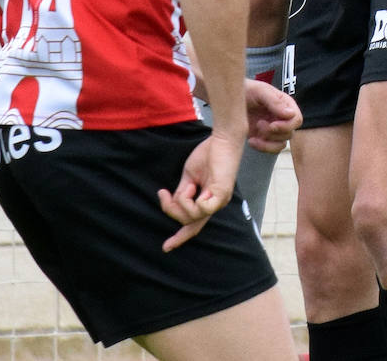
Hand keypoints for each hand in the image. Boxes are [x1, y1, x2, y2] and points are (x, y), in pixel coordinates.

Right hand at [157, 129, 242, 250]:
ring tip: (189, 183)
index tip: (166, 248)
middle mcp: (214, 204)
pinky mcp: (222, 193)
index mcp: (207, 201)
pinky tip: (195, 187)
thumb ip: (182, 193)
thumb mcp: (188, 177)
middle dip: (172, 210)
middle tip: (164, 193)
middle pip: (188, 222)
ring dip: (183, 200)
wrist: (222, 139)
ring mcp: (219, 200)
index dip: (180, 237)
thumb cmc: (208, 154)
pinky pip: (204, 209)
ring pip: (193, 216)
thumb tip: (173, 205)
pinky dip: (194, 201)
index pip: (193, 225)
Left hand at [245, 78, 301, 151]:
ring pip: (281, 144)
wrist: (230, 99)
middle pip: (290, 133)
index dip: (287, 125)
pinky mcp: (263, 138)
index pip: (297, 119)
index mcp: (284, 104)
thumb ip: (274, 101)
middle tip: (259, 124)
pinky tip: (251, 140)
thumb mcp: (260, 91)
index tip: (272, 124)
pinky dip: (262, 147)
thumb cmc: (246, 90)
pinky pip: (270, 150)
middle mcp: (281, 117)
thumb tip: (290, 114)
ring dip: (268, 141)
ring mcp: (272, 129)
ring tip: (256, 129)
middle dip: (274, 132)